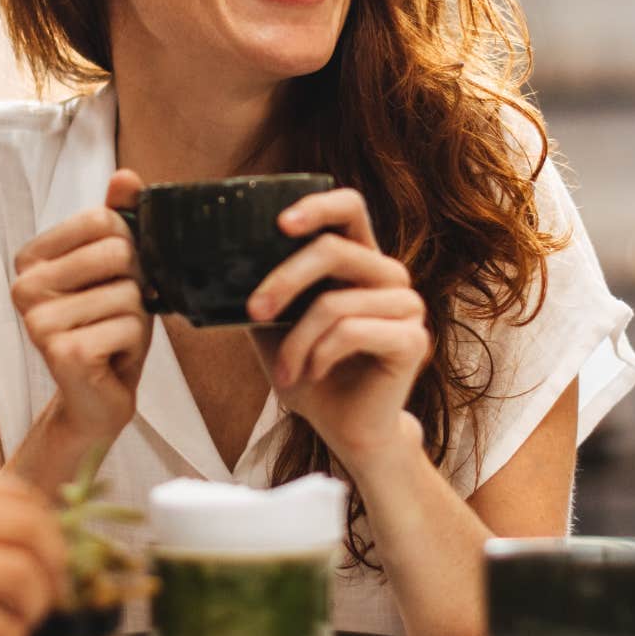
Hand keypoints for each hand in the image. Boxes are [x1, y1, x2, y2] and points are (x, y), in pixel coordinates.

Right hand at [11, 169, 152, 442]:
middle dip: (136, 285)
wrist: (96, 399)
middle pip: (119, 252)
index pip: (101, 219)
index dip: (129, 247)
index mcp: (31, 258)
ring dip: (137, 320)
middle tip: (118, 313)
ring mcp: (38, 322)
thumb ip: (118, 220)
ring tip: (113, 338)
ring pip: (129, 294)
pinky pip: (130, 327)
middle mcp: (24, 287)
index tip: (115, 278)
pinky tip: (111, 358)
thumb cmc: (107, 327)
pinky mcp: (61, 352)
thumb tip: (125, 177)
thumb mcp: (117, 269)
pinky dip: (135, 345)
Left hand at [245, 187, 430, 468]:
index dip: (317, 205)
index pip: (350, 207)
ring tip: (285, 372)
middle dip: (284, 281)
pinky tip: (313, 374)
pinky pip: (352, 332)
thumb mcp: (276, 326)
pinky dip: (320, 356)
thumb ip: (265, 290)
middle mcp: (390, 276)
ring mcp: (407, 307)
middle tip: (253, 311)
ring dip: (297, 342)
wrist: (346, 430)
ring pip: (335, 302)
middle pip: (334, 250)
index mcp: (361, 261)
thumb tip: (222, 263)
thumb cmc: (310, 373)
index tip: (280, 223)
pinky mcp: (412, 341)